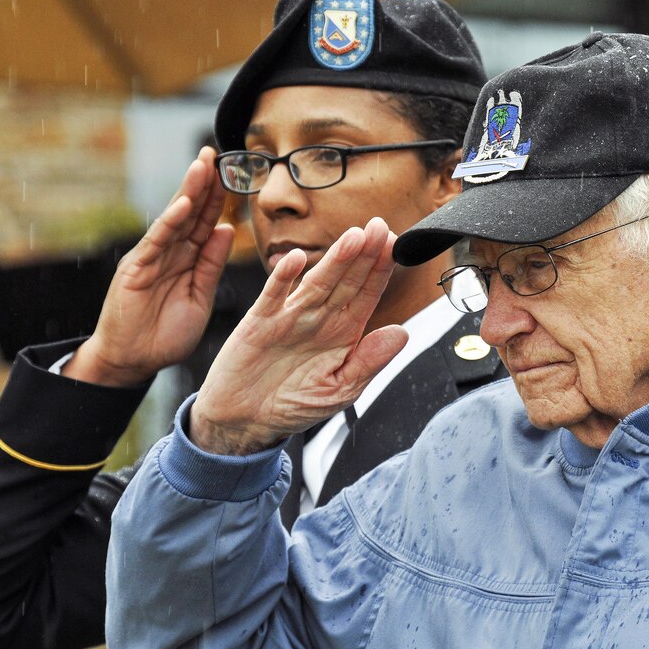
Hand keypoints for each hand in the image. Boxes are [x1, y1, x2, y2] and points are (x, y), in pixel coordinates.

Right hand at [64, 147, 234, 386]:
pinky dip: (170, 222)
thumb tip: (229, 229)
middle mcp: (170, 252)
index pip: (207, 222)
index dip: (219, 198)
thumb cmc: (167, 333)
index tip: (233, 172)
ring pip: (175, 219)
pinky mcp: (136, 269)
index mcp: (188, 259)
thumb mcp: (201, 297)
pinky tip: (183, 204)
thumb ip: (212, 264)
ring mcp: (152, 257)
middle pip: (191, 212)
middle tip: (215, 151)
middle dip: (204, 182)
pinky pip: (157, 242)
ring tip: (202, 165)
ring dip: (189, 191)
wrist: (133, 362)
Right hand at [190, 217, 408, 455]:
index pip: (367, 294)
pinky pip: (273, 296)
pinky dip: (283, 278)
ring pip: (316, 281)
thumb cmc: (293, 404)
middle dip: (364, 254)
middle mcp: (319, 317)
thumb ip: (369, 361)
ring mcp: (290, 316)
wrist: (246, 421)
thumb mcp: (340, 389)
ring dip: (334, 259)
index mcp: (343, 331)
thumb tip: (402, 333)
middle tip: (381, 227)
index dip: (381, 270)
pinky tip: (296, 260)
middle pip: (346, 280)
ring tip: (354, 237)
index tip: (397, 246)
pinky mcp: (259, 322)